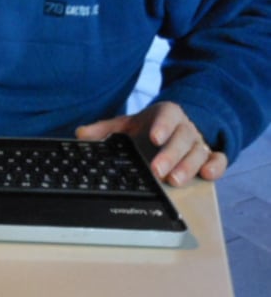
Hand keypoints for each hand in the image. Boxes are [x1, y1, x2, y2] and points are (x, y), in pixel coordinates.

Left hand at [76, 101, 227, 185]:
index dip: (163, 126)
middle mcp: (185, 129)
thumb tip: (80, 134)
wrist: (175, 127)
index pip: (167, 116)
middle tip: (158, 170)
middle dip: (170, 155)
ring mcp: (198, 143)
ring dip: (188, 166)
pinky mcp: (209, 156)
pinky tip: (207, 175)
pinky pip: (218, 160)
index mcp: (166, 116)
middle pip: (182, 140)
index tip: (154, 136)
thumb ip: (105, 130)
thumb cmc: (149, 127)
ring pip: (198, 152)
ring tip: (175, 180)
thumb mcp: (127, 125)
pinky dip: (215, 167)